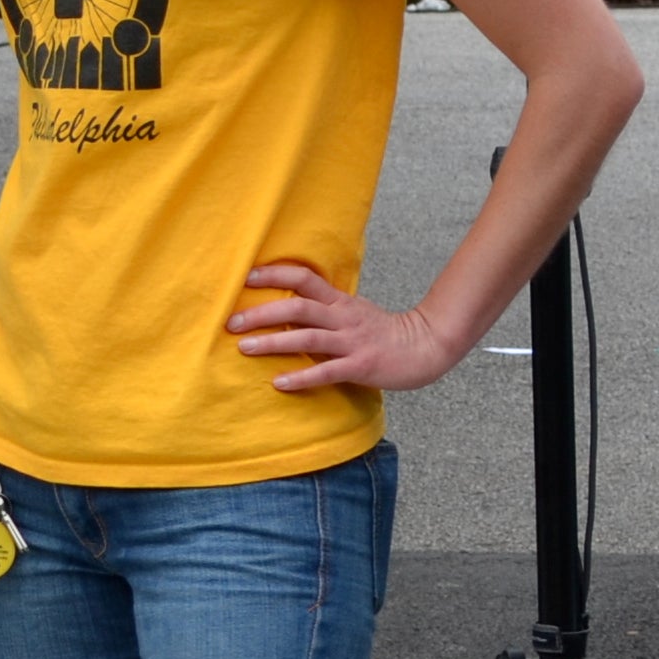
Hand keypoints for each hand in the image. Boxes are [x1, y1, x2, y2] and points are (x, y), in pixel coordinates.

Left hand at [226, 261, 469, 393]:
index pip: (303, 278)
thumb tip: (285, 307)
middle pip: (297, 307)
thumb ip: (324, 308)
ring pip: (307, 337)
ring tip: (244, 348)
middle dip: (262, 313)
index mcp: (340, 301)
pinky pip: (326, 371)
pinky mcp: (361, 366)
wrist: (426, 347)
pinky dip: (301, 377)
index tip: (245, 277)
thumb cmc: (383, 332)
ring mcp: (352, 341)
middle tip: (231, 322)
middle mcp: (343, 317)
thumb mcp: (353, 311)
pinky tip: (278, 382)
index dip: (274, 275)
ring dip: (273, 342)